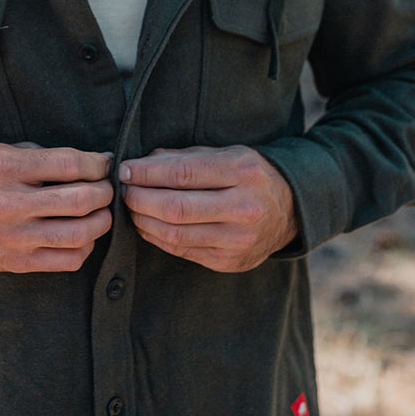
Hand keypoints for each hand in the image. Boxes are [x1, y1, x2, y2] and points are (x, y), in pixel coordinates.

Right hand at [0, 143, 113, 272]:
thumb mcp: (5, 151)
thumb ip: (46, 157)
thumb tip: (94, 163)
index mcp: (8, 168)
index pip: (71, 165)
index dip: (98, 164)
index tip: (105, 164)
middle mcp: (11, 204)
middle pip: (81, 200)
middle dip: (105, 192)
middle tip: (107, 188)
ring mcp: (15, 238)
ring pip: (80, 234)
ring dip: (101, 221)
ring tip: (100, 212)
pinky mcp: (17, 263)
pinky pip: (68, 260)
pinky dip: (86, 246)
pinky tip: (83, 234)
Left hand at [119, 146, 297, 272]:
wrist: (291, 209)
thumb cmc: (248, 175)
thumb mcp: (224, 154)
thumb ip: (183, 157)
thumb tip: (140, 163)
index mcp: (241, 171)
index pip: (182, 173)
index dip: (146, 173)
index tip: (125, 169)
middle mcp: (243, 208)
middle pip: (176, 208)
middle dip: (140, 199)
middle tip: (123, 191)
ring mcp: (239, 240)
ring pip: (176, 234)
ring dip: (144, 221)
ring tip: (131, 208)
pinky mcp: (231, 262)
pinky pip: (183, 251)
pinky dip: (158, 238)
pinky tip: (148, 225)